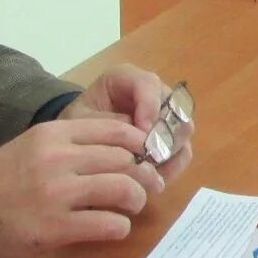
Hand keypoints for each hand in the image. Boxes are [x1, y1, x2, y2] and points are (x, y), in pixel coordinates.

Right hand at [0, 117, 161, 257]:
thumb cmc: (0, 181)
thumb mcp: (32, 146)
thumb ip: (71, 143)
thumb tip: (122, 147)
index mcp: (53, 134)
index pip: (115, 129)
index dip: (139, 143)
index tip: (146, 155)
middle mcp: (57, 158)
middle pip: (124, 158)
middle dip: (143, 173)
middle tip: (147, 184)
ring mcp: (58, 192)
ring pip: (123, 188)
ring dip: (136, 199)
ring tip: (132, 206)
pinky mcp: (56, 226)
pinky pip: (108, 223)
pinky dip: (119, 227)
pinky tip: (114, 228)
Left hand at [63, 64, 193, 180]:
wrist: (75, 145)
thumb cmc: (76, 127)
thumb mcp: (82, 123)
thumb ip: (109, 125)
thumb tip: (142, 138)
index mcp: (125, 79)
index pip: (148, 83)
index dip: (150, 106)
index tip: (142, 131)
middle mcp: (151, 93)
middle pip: (174, 107)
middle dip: (163, 135)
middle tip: (148, 158)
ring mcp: (164, 117)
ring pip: (183, 131)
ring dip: (168, 153)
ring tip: (148, 172)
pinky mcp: (169, 139)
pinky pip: (183, 151)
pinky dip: (171, 166)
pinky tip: (153, 179)